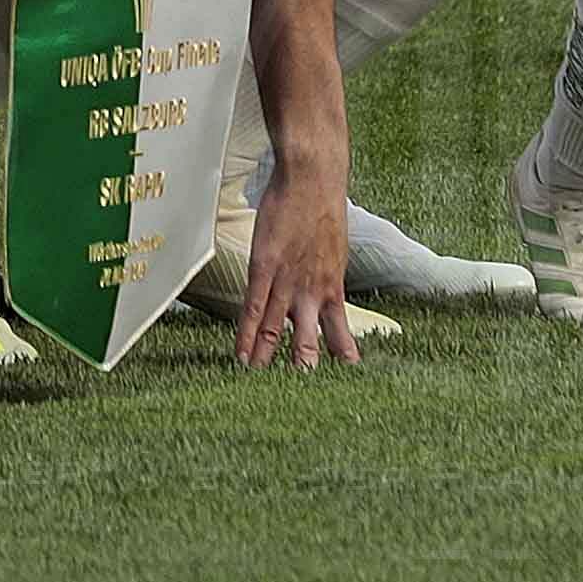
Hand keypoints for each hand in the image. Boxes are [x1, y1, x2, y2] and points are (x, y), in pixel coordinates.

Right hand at [233, 152, 361, 372]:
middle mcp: (312, 292)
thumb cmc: (324, 207)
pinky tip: (241, 357)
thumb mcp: (335, 248)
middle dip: (302, 372)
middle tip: (299, 403)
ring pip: (275, 330)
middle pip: (307, 343)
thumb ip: (327, 272)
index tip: (341, 386)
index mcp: (333, 289)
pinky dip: (246, 335)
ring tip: (260, 388)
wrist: (314, 178)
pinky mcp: (265, 267)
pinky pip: (253, 308)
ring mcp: (288, 281)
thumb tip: (324, 285)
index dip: (339, 362)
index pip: (339, 337)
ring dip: (267, 360)